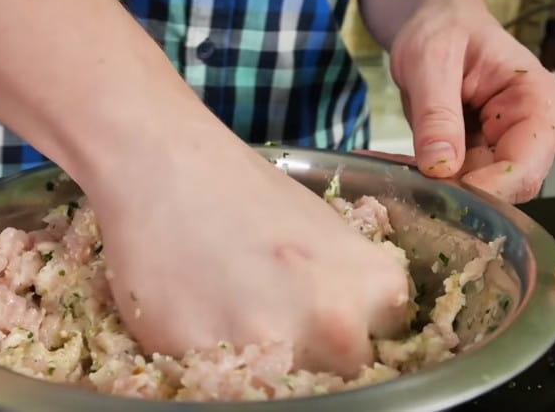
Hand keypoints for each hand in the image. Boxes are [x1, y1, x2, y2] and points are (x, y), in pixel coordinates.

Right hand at [89, 129, 408, 376]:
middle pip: (341, 373)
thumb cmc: (247, 191)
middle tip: (273, 316)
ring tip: (230, 315)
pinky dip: (215, 363)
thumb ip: (350, 286)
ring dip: (262, 363)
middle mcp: (338, 325)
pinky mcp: (212, 365)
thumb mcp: (328, 233)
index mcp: (378, 287)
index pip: (387, 344)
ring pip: (283, 387)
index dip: (351, 333)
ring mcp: (275, 348)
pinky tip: (199, 318)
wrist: (167, 167)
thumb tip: (354, 330)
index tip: (323, 322)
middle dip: (312, 354)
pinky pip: (226, 385)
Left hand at [388, 0, 554, 202]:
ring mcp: (503, 148)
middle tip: (409, 182)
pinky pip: (453, 182)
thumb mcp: (432, 60)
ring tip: (396, 166)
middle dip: (457, 191)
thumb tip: (440, 165)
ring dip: (434, 187)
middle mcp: (529, 132)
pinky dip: (424, 178)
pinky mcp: (476, 157)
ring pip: (475, 192)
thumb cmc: (445, 29)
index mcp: (538, 102)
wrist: (437, 25)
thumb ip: (437, 112)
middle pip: (504, 188)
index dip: (487, 188)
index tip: (443, 190)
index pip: (525, 166)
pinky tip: (395, 164)